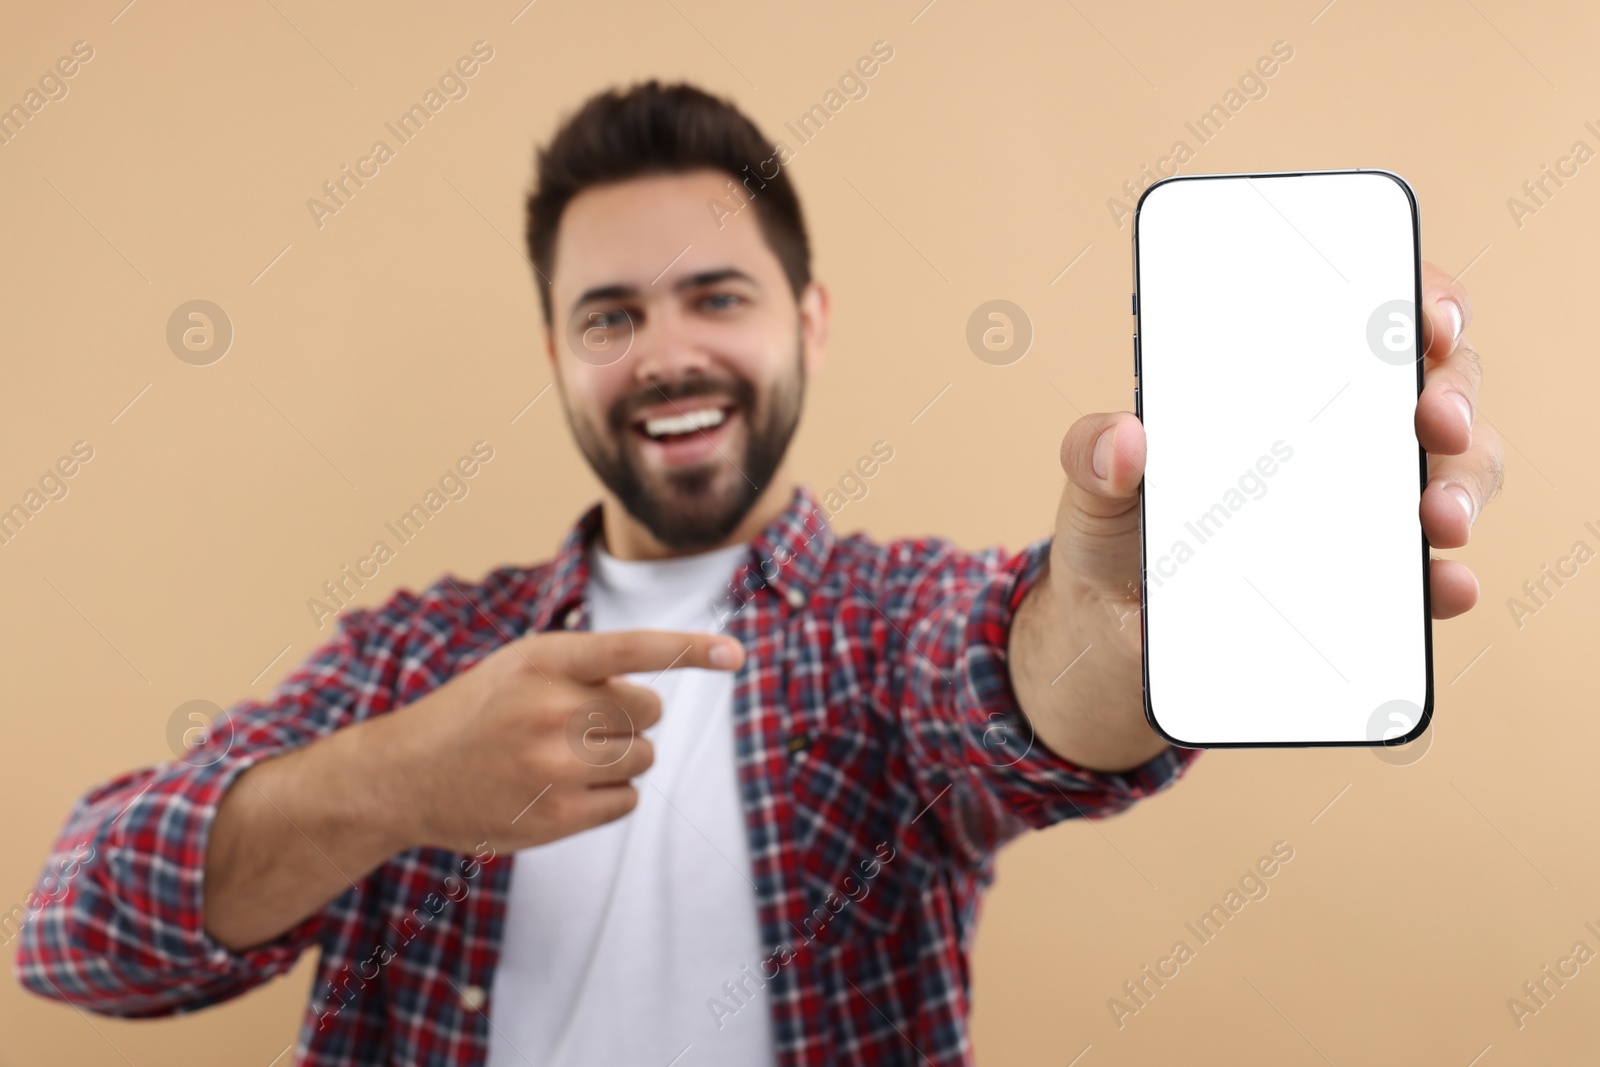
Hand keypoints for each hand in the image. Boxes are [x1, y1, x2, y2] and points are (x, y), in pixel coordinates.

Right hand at [384, 628, 745, 853]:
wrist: (406, 775)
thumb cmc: (478, 713)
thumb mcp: (519, 665)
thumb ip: (582, 666)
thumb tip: (654, 695)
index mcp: (543, 658)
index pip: (632, 648)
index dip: (689, 650)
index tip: (736, 655)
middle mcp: (552, 707)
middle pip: (649, 711)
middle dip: (627, 717)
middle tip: (578, 725)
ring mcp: (555, 765)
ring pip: (642, 756)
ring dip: (617, 757)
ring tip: (561, 758)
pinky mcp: (558, 815)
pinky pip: (628, 799)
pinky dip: (610, 795)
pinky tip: (563, 790)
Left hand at [1052, 260, 1500, 637]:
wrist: (1113, 632)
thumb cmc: (1116, 532)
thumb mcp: (1093, 483)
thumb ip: (1091, 452)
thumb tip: (1124, 439)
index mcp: (1283, 386)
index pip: (1371, 318)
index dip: (1418, 301)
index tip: (1424, 318)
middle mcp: (1343, 436)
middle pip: (1437, 387)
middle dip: (1453, 394)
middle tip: (1433, 417)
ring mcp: (1366, 509)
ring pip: (1455, 473)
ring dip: (1462, 485)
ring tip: (1436, 514)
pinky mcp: (1370, 585)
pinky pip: (1431, 577)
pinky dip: (1446, 580)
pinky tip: (1444, 584)